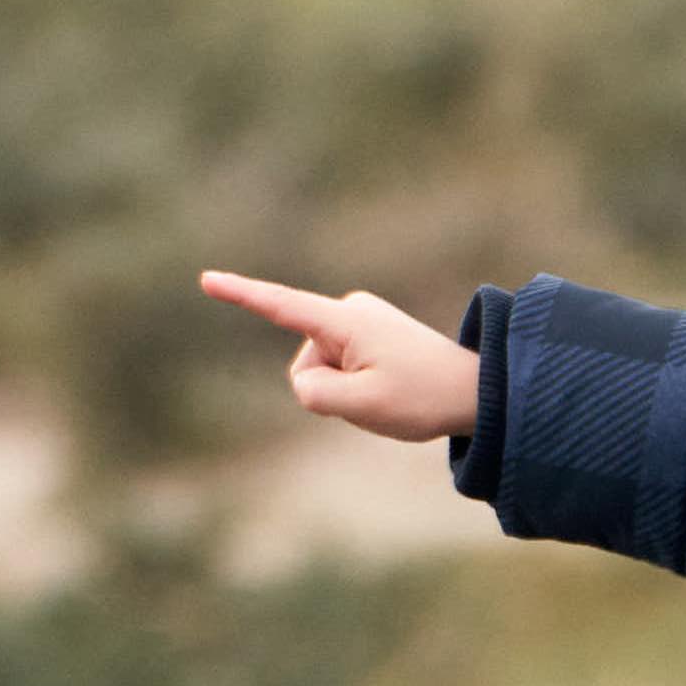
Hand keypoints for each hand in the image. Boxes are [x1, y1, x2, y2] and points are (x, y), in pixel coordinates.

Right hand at [204, 269, 477, 442]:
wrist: (479, 392)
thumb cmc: (424, 398)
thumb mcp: (361, 406)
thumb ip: (314, 394)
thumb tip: (307, 381)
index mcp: (346, 321)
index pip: (281, 306)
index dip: (241, 294)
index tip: (207, 279)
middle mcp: (350, 311)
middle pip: (307, 364)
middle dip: (331, 391)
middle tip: (381, 396)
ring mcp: (361, 320)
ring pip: (325, 371)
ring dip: (349, 392)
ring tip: (392, 392)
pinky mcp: (370, 333)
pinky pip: (343, 369)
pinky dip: (359, 387)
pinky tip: (392, 388)